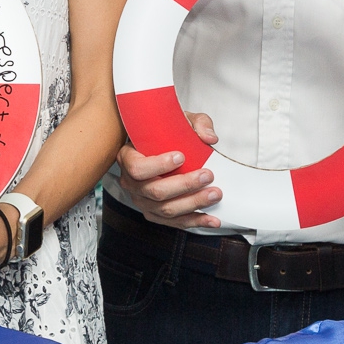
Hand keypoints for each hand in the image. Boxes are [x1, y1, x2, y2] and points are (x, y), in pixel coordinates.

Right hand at [112, 112, 222, 228]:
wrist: (159, 147)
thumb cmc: (164, 135)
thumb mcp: (178, 121)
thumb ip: (196, 124)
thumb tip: (210, 138)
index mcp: (128, 157)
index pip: (137, 167)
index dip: (158, 165)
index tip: (181, 156)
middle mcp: (131, 183)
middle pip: (155, 191)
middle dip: (184, 185)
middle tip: (207, 175)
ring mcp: (142, 201)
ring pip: (166, 209)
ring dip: (193, 203)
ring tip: (214, 194)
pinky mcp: (154, 214)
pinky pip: (174, 222)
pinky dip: (195, 221)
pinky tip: (212, 219)